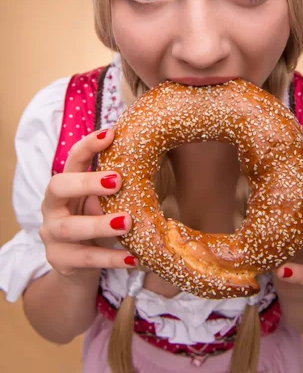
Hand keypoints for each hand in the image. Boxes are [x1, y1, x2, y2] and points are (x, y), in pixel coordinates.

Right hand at [39, 129, 135, 279]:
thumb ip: (116, 185)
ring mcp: (51, 235)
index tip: (111, 133)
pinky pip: (84, 259)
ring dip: (99, 223)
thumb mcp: (103, 201)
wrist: (77, 266)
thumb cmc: (96, 222)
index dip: (88, 145)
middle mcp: (52, 207)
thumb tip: (153, 155)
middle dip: (86, 182)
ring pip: (70, 227)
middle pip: (58, 187)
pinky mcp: (59, 261)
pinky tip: (132, 258)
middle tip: (118, 180)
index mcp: (65, 185)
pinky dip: (110, 258)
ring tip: (127, 222)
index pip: (72, 159)